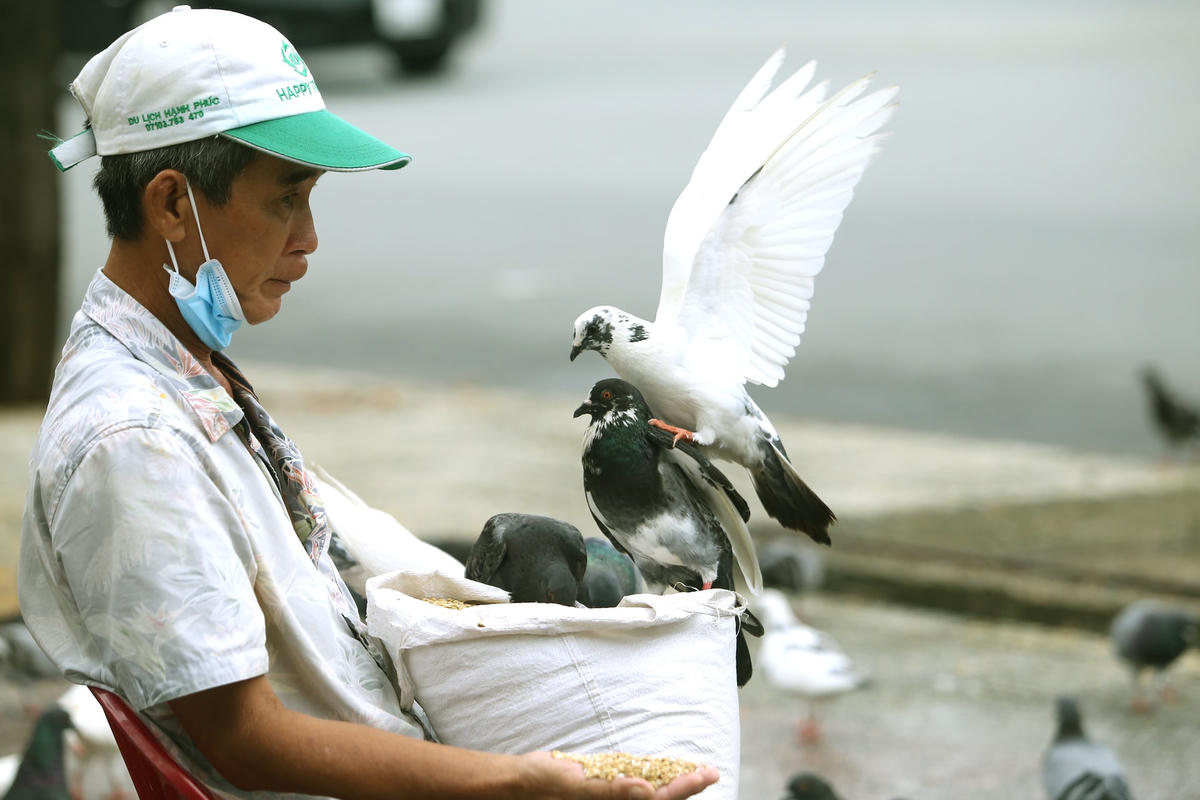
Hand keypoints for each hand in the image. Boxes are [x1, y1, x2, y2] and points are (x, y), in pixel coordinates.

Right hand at [519, 751, 719, 798]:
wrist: (518, 780)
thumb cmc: (545, 785)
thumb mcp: (578, 786)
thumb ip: (612, 791)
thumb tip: (648, 790)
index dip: (685, 788)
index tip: (707, 774)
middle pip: (659, 797)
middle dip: (685, 785)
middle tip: (710, 771)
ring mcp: (609, 794)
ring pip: (648, 789)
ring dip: (670, 780)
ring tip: (693, 770)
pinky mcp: (600, 783)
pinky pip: (630, 781)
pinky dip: (648, 773)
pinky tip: (658, 768)